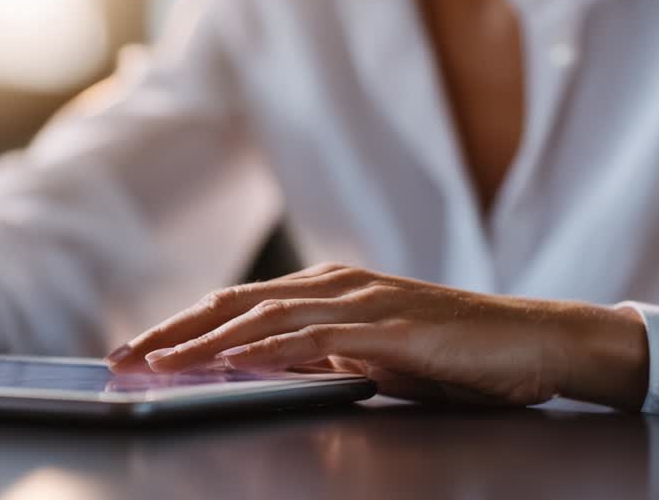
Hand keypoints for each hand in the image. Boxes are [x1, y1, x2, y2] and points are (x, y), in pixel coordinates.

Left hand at [106, 263, 648, 408]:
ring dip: (204, 341)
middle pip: (234, 304)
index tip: (138, 350)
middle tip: (124, 356)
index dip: (182, 325)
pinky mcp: (391, 328)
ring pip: (263, 317)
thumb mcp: (372, 356)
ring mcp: (362, 301)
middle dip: (173, 331)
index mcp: (326, 288)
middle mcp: (335, 285)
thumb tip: (260, 372)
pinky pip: (317, 338)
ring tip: (158, 362)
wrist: (534, 340)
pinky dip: (269, 349)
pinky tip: (233, 362)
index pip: (236, 304)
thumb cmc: (455, 353)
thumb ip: (319, 357)